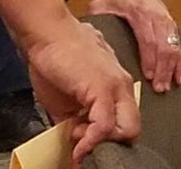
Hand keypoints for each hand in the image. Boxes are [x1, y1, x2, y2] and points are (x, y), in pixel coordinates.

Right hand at [23, 16, 140, 161]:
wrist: (47, 34)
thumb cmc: (54, 60)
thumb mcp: (66, 100)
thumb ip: (75, 121)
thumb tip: (74, 145)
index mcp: (117, 88)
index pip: (125, 122)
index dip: (107, 140)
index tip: (85, 146)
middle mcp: (123, 87)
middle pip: (133, 129)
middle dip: (109, 144)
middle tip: (82, 142)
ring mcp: (116, 86)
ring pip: (127, 130)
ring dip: (99, 143)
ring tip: (75, 135)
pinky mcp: (103, 88)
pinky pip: (105, 126)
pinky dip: (91, 142)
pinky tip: (77, 144)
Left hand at [86, 0, 180, 92]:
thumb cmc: (120, 0)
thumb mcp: (105, 3)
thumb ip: (96, 16)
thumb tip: (85, 32)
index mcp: (140, 13)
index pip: (148, 38)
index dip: (149, 58)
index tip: (148, 76)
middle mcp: (157, 18)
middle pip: (164, 46)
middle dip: (163, 69)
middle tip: (159, 88)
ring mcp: (167, 22)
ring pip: (174, 47)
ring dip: (171, 68)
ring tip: (166, 87)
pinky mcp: (173, 28)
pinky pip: (179, 47)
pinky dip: (179, 64)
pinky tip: (178, 79)